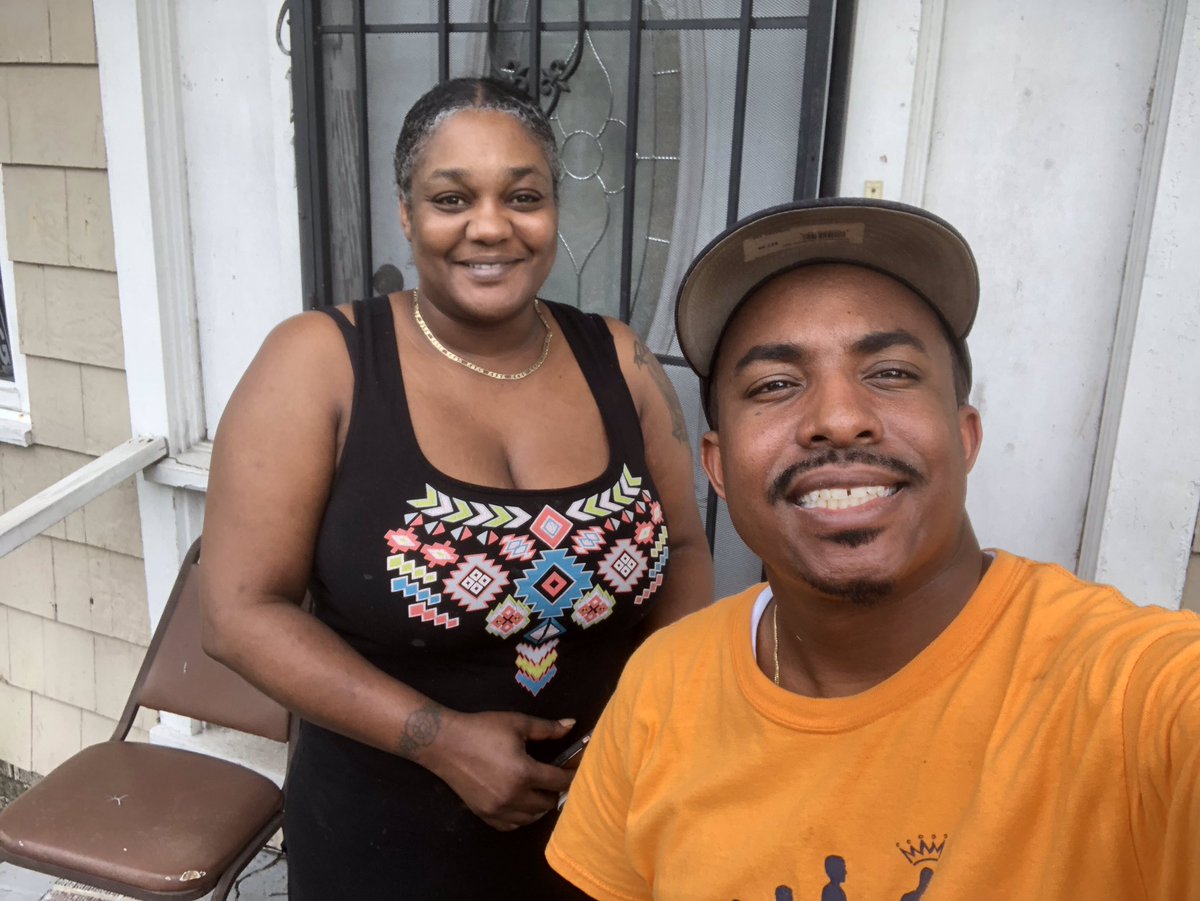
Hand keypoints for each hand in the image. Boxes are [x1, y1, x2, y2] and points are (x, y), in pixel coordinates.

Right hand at [424, 710, 576, 830]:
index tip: (578, 770)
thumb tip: (571, 725)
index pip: (559, 782)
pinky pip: (512, 825)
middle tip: (556, 777)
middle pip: (548, 803)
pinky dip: (522, 816)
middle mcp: (513, 797)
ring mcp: (498, 809)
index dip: (572, 776)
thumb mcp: (517, 723)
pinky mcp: (485, 814)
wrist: (444, 743)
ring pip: (532, 817)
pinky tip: (522, 802)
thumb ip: (547, 729)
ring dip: (540, 805)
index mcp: (524, 773)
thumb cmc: (482, 729)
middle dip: (556, 790)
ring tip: (540, 789)